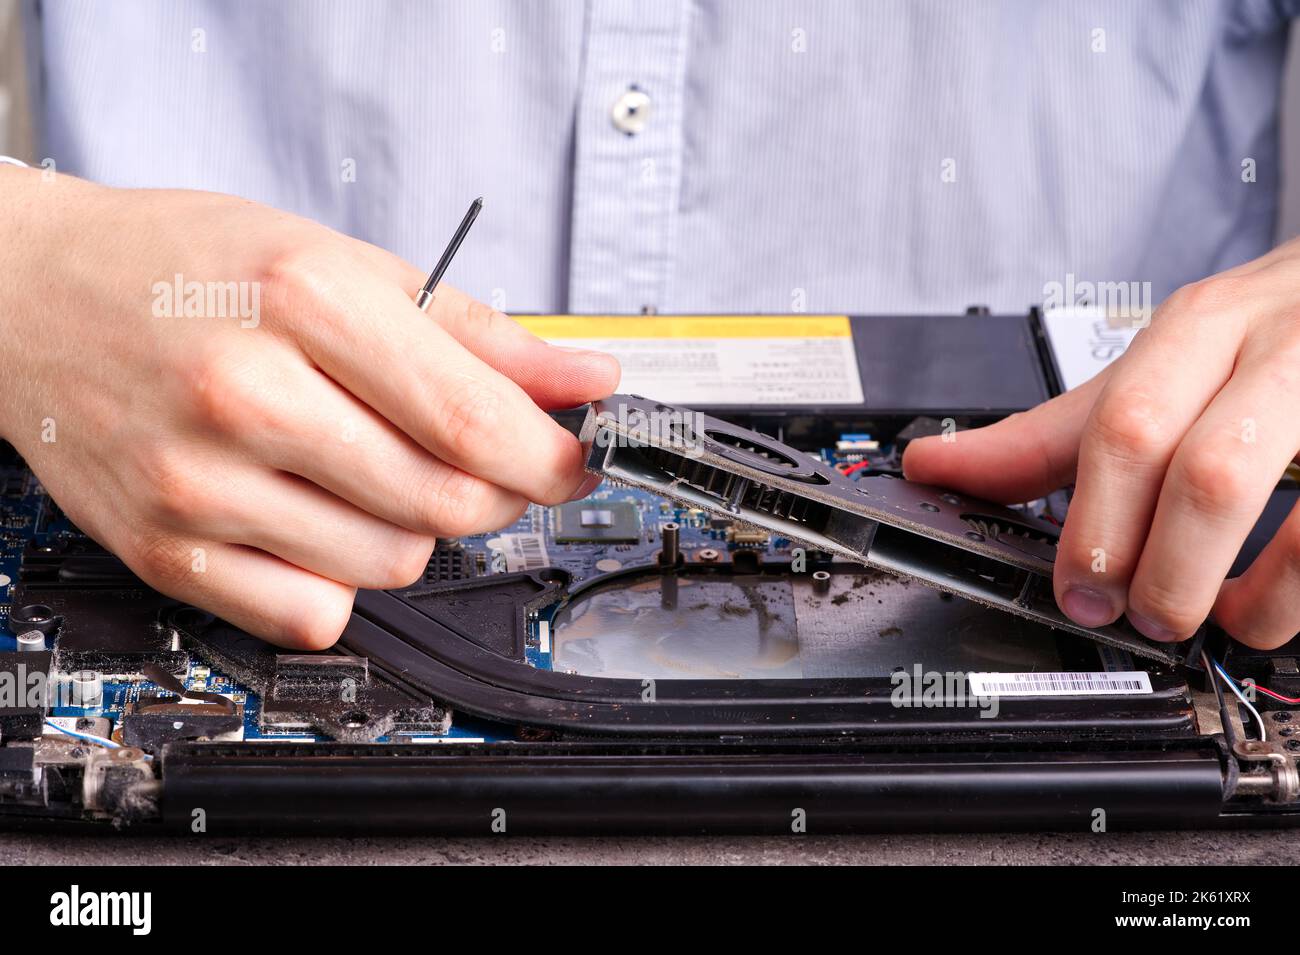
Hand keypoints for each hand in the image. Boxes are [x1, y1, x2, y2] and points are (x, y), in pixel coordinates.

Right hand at [0, 167, 617, 648]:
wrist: (32, 295)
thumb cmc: (185, 267)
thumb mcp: (340, 262)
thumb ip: (476, 332)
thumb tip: (585, 379)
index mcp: (302, 300)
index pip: (469, 417)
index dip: (549, 455)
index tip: (578, 462)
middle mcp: (244, 394)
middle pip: (443, 502)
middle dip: (494, 491)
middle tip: (483, 461)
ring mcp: (197, 482)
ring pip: (389, 565)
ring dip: (415, 532)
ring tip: (375, 473)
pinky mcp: (165, 550)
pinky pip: (311, 615)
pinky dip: (342, 582)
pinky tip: (320, 524)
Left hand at [904, 240, 1299, 648]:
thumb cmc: (1283, 336)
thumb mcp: (1174, 364)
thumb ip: (1068, 426)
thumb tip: (938, 465)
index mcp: (1201, 328)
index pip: (1115, 422)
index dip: (1082, 521)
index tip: (1067, 587)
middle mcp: (1271, 344)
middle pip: (1175, 456)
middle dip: (1125, 551)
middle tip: (1113, 609)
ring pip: (1240, 484)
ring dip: (1201, 577)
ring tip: (1191, 618)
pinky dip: (1287, 589)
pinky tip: (1267, 608)